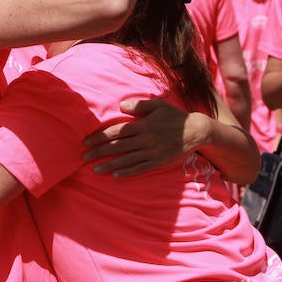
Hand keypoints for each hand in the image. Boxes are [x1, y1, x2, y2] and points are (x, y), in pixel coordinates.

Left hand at [83, 98, 199, 177]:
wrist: (197, 131)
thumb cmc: (175, 117)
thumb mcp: (158, 105)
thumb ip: (139, 105)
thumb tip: (121, 105)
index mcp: (142, 124)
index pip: (116, 131)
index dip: (100, 137)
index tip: (86, 142)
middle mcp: (145, 139)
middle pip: (117, 146)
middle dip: (99, 152)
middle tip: (84, 157)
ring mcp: (152, 151)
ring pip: (127, 159)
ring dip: (110, 165)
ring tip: (95, 170)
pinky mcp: (159, 162)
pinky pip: (141, 168)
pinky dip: (128, 172)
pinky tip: (116, 176)